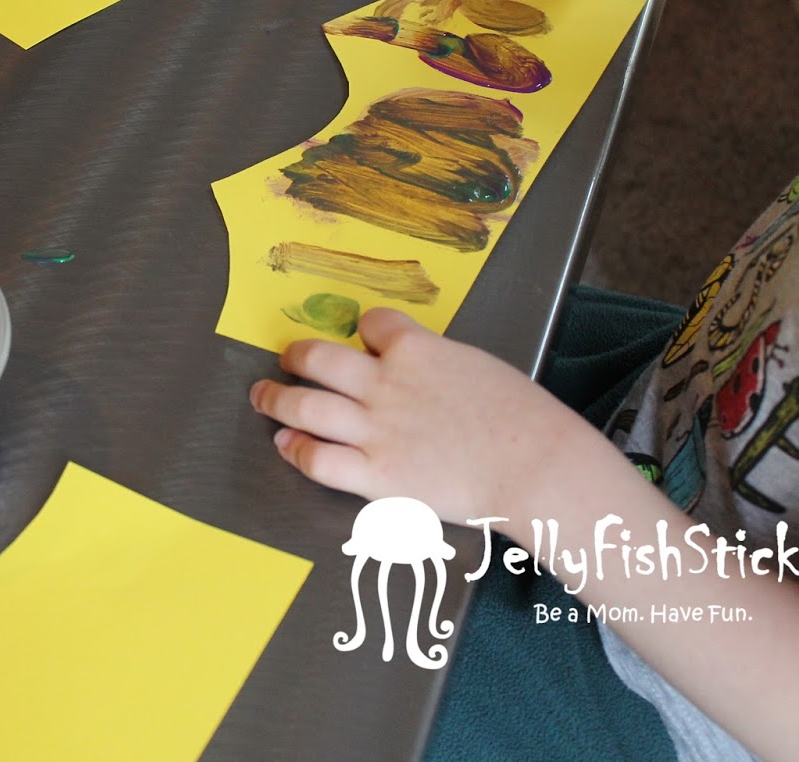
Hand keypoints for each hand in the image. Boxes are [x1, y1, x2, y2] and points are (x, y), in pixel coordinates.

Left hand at [249, 307, 580, 525]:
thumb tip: (415, 363)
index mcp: (418, 349)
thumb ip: (436, 362)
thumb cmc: (522, 418)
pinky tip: (287, 444)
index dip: (364, 328)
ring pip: (306, 405)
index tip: (359, 336)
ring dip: (276, 398)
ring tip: (263, 396)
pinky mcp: (376, 475)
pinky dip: (296, 449)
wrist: (534, 465)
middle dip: (295, 356)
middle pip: (319, 357)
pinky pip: (319, 458)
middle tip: (287, 359)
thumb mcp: (477, 366)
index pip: (373, 322)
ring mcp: (377, 430)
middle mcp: (387, 384)